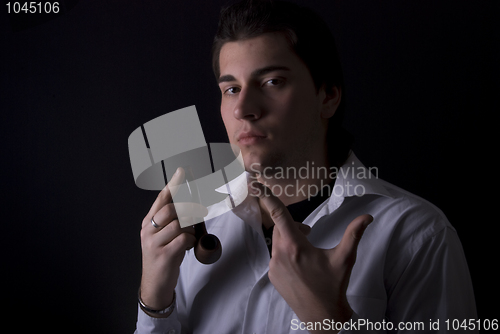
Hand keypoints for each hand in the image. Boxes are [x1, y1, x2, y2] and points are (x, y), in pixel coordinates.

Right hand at [139, 167, 207, 310]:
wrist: (155, 283)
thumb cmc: (163, 256)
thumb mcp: (163, 235)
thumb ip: (172, 220)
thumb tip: (191, 204)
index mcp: (148, 222)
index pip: (161, 198)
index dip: (173, 184)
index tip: (182, 171)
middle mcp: (148, 230)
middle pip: (171, 209)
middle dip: (189, 209)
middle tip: (201, 211)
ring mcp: (154, 243)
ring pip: (179, 224)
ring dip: (190, 229)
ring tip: (188, 237)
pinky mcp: (164, 255)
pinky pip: (184, 239)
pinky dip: (190, 241)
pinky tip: (187, 247)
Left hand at [252, 182, 372, 332]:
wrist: (322, 316)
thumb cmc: (334, 286)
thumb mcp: (345, 258)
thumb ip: (354, 234)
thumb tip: (367, 217)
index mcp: (295, 247)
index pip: (279, 215)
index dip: (268, 198)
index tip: (256, 184)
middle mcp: (280, 255)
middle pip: (280, 228)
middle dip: (292, 226)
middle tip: (309, 233)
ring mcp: (274, 267)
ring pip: (277, 242)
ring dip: (289, 240)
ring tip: (306, 250)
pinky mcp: (272, 276)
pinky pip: (276, 256)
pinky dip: (286, 254)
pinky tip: (300, 265)